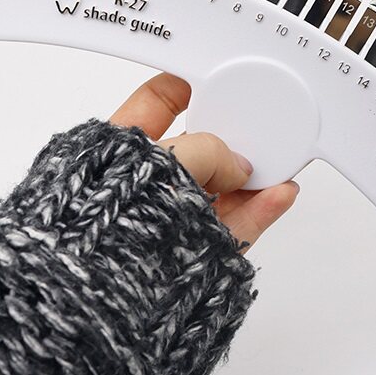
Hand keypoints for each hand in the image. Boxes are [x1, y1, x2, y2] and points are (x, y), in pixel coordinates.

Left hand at [111, 72, 299, 251]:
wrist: (95, 298)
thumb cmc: (100, 224)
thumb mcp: (161, 162)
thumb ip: (208, 150)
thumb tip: (237, 167)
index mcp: (119, 151)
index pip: (156, 103)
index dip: (186, 86)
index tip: (216, 76)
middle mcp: (143, 184)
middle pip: (198, 147)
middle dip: (229, 136)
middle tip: (257, 123)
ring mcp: (170, 220)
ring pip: (220, 189)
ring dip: (253, 175)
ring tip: (280, 160)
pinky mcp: (195, 254)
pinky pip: (236, 226)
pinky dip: (261, 209)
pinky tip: (279, 193)